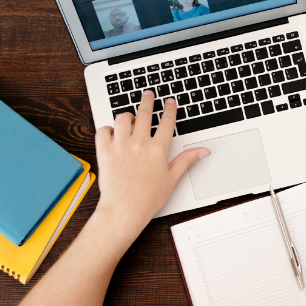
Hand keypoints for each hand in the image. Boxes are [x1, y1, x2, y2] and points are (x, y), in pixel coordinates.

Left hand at [93, 90, 209, 243]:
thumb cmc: (147, 199)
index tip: (169, 102)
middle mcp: (139, 144)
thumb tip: (203, 151)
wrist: (124, 211)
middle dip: (147, 100)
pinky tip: (111, 133)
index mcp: (157, 150)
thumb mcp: (172, 179)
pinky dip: (106, 129)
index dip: (169, 109)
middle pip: (144, 113)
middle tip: (148, 94)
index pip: (166, 122)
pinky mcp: (105, 152)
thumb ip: (187, 160)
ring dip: (127, 116)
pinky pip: (102, 131)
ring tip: (130, 117)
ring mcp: (120, 146)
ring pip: (122, 118)